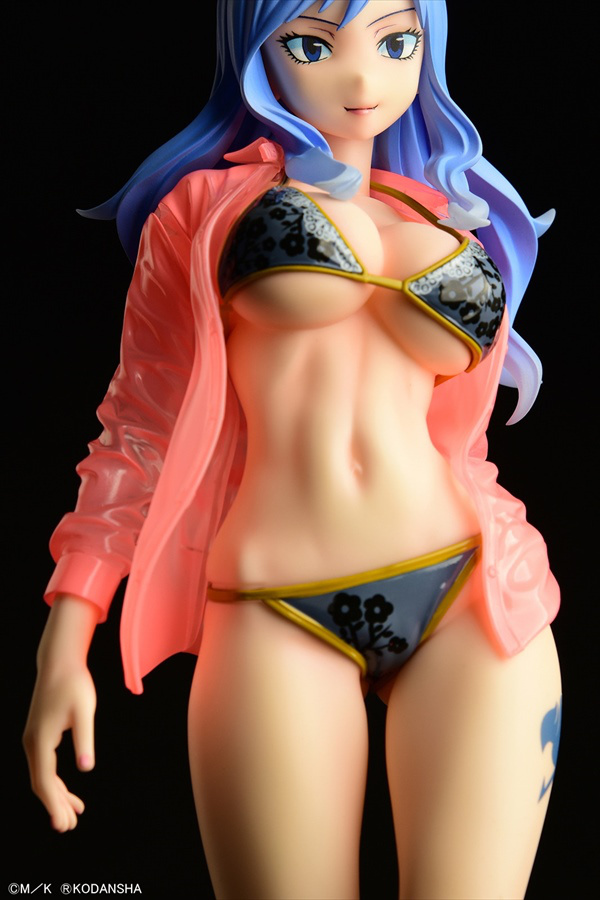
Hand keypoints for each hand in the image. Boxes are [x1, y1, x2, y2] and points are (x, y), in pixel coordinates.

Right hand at [23, 663, 96, 830]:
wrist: (59, 663)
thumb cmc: (74, 684)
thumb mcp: (84, 710)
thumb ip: (85, 738)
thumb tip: (86, 766)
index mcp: (41, 740)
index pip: (44, 781)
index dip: (54, 804)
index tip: (63, 823)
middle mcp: (32, 742)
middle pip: (41, 784)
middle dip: (55, 806)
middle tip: (70, 827)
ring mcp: (33, 739)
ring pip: (43, 777)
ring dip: (56, 797)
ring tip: (73, 815)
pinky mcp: (40, 735)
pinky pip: (45, 766)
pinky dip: (56, 782)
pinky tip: (70, 792)